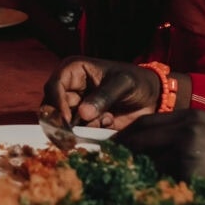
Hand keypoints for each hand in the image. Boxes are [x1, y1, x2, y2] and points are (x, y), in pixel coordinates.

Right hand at [41, 55, 159, 129]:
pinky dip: (90, 131)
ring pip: (61, 121)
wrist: (153, 98)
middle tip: (72, 134)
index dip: (57, 103)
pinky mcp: (83, 120)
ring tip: (104, 121)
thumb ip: (104, 96)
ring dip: (79, 127)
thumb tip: (83, 114)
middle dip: (62, 121)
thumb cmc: (137, 82)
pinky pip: (77, 130)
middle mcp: (69, 87)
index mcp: (73, 70)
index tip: (67, 119)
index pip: (54, 86)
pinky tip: (108, 122)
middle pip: (51, 106)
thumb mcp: (124, 84)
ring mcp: (75, 105)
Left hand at [114, 109, 204, 179]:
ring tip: (136, 181)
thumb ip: (180, 139)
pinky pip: (161, 176)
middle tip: (108, 161)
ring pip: (149, 158)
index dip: (128, 135)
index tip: (113, 146)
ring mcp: (188, 145)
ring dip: (141, 170)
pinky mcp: (189, 166)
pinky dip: (158, 184)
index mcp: (193, 117)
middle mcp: (189, 126)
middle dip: (123, 149)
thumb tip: (138, 151)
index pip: (147, 122)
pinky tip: (166, 191)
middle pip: (141, 135)